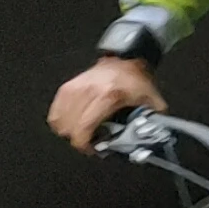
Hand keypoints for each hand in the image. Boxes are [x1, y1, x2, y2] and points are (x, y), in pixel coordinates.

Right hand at [48, 58, 165, 152]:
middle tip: (89, 141)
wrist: (125, 59)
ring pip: (59, 121)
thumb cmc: (135, 79)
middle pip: (70, 127)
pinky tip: (72, 124)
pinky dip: (60, 121)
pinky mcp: (67, 87)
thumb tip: (153, 138)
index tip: (91, 148)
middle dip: (78, 140)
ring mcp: (75, 88)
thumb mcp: (150, 100)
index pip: (84, 126)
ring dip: (69, 131)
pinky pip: (55, 112)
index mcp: (108, 96)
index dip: (84, 143)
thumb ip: (153, 121)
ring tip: (82, 133)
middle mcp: (88, 91)